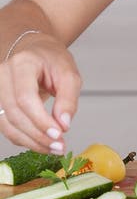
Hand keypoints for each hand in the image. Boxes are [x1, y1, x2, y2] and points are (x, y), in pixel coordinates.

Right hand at [0, 34, 80, 153]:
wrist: (35, 50)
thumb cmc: (52, 60)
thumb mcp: (69, 73)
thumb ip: (68, 98)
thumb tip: (63, 125)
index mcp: (22, 64)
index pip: (25, 97)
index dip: (40, 119)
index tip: (59, 134)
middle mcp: (3, 76)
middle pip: (14, 113)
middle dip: (38, 135)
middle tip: (59, 146)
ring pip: (7, 124)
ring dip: (31, 141)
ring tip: (54, 148)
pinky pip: (6, 127)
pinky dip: (24, 139)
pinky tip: (42, 143)